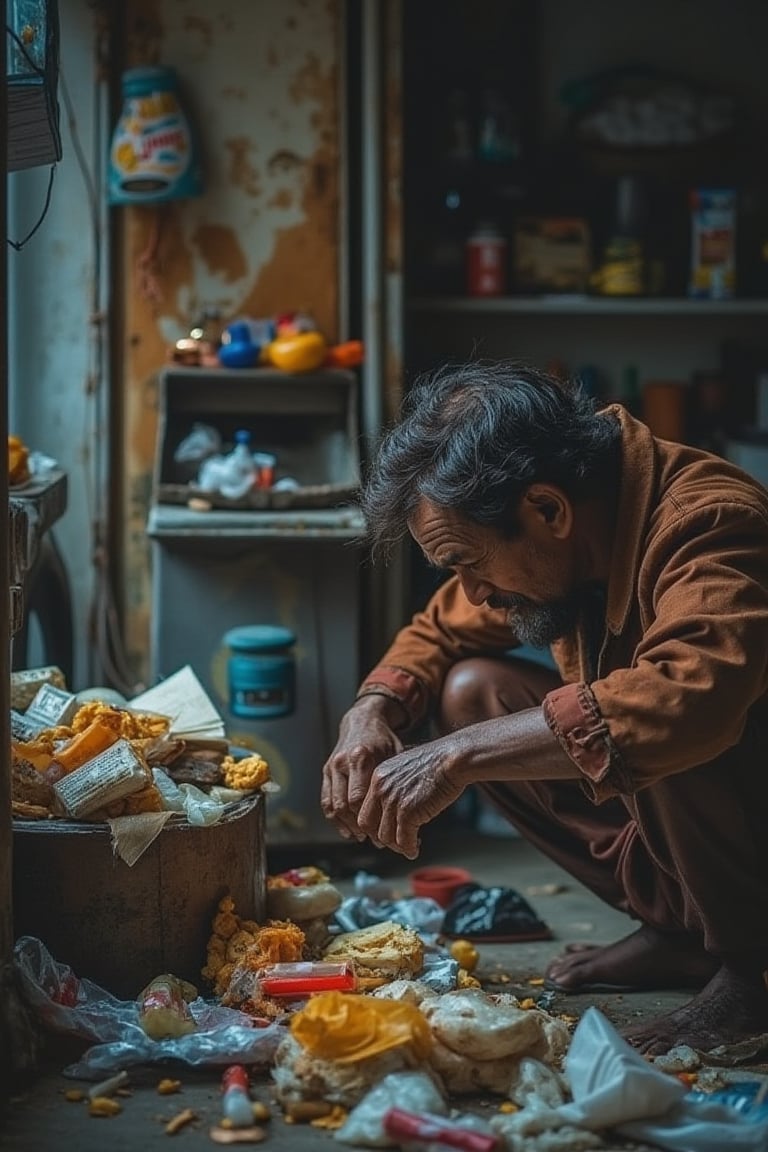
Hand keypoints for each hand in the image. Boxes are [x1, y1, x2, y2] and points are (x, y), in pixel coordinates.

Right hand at [321, 698, 403, 842]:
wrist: (362, 720)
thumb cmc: (384, 740)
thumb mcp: (396, 755)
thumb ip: (396, 780)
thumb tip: (411, 811)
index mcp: (362, 757)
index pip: (359, 798)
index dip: (370, 820)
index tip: (385, 832)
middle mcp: (343, 762)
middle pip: (346, 805)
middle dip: (361, 826)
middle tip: (376, 840)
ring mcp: (332, 767)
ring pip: (334, 805)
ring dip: (347, 825)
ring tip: (363, 837)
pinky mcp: (326, 771)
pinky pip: (326, 800)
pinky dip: (335, 819)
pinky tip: (348, 830)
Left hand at [356, 737, 466, 858]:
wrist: (452, 759)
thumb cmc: (437, 762)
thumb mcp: (405, 770)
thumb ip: (394, 787)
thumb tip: (395, 810)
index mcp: (378, 777)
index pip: (364, 809)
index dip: (373, 825)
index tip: (385, 831)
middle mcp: (381, 789)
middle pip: (368, 825)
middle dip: (381, 838)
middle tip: (395, 842)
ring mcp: (393, 801)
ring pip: (385, 837)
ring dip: (397, 846)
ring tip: (409, 845)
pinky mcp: (408, 812)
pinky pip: (403, 841)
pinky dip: (409, 849)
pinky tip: (415, 849)